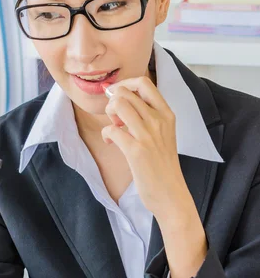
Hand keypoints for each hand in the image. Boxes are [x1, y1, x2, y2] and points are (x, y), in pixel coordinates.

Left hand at [101, 76, 190, 220]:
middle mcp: (159, 120)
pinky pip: (111, 130)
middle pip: (126, 92)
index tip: (117, 97)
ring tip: (114, 127)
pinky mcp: (136, 150)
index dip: (125, 84)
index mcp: (167, 114)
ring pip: (119, 105)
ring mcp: (148, 135)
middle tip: (115, 118)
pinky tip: (110, 143)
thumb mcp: (163, 134)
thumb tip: (123, 102)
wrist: (171, 194)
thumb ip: (149, 117)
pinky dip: (106, 135)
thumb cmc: (164, 166)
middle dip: (113, 101)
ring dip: (109, 114)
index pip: (144, 83)